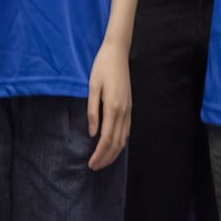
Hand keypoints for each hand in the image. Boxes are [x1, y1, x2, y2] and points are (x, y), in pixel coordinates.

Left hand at [86, 39, 131, 169]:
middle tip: (95, 167)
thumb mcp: (92, 88)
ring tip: (103, 161)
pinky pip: (126, 129)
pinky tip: (114, 145)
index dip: (99, 154)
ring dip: (114, 152)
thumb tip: (92, 134)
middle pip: (117, 142)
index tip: (90, 164)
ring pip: (124, 137)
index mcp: (113, 107)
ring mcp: (129, 108)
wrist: (117, 53)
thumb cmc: (101, 68)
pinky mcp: (129, 106)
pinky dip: (120, 141)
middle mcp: (123, 110)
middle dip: (106, 157)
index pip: (106, 138)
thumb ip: (92, 111)